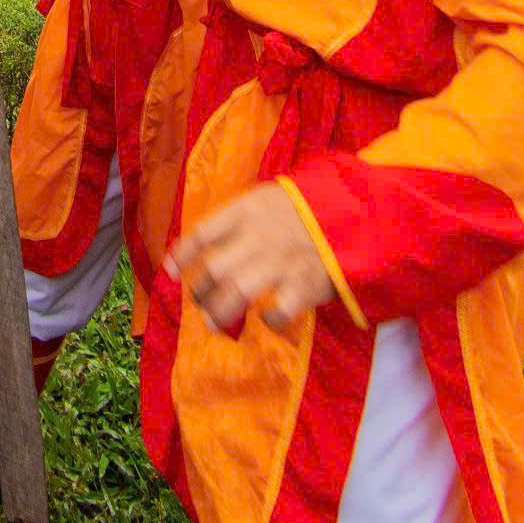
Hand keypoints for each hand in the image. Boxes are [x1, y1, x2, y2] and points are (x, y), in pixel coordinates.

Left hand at [169, 184, 334, 336]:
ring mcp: (281, 262)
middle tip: (199, 302)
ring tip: (213, 323)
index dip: (183, 254)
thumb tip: (197, 242)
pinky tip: (265, 320)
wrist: (353, 212)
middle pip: (215, 269)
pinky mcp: (304, 284)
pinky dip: (268, 320)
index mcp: (246, 211)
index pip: (203, 233)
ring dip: (219, 311)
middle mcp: (258, 237)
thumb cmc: (302, 208)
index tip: (170, 270)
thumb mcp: (265, 199)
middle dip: (200, 291)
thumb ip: (235, 219)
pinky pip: (278, 311)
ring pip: (237, 292)